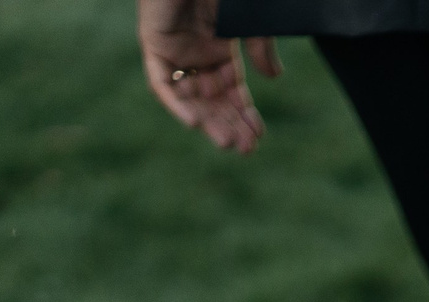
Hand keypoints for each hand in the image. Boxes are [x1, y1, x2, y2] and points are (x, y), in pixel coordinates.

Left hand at [138, 0, 279, 154]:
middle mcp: (196, 54)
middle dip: (228, 124)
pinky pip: (161, 83)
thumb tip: (274, 79)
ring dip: (207, 122)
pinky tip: (193, 123)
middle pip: (212, 100)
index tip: (258, 135)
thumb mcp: (250, 24)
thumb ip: (260, 49)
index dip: (244, 114)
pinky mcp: (154, 44)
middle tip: (245, 149)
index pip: (231, 91)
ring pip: (189, 97)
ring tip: (226, 143)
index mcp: (219, 49)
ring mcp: (175, 51)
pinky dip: (176, 104)